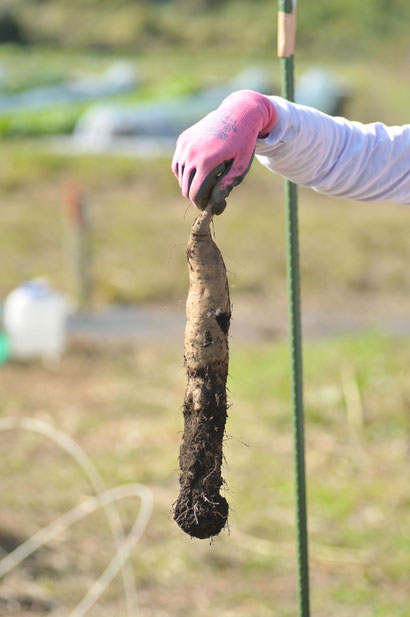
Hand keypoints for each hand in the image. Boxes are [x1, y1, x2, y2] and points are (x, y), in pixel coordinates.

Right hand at [172, 90, 276, 213]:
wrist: (238, 113)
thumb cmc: (243, 143)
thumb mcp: (241, 166)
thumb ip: (226, 185)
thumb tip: (214, 203)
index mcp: (206, 162)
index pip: (195, 194)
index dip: (201, 204)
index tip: (208, 206)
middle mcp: (191, 154)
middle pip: (185, 188)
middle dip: (196, 196)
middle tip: (208, 196)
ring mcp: (184, 146)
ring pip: (180, 177)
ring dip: (190, 184)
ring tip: (206, 182)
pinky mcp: (183, 140)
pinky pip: (178, 164)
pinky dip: (184, 172)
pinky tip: (197, 172)